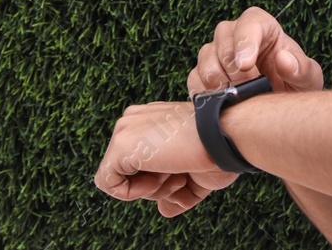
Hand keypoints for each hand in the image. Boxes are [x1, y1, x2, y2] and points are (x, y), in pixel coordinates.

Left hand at [93, 101, 239, 216]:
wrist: (224, 138)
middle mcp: (135, 121)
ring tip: (175, 175)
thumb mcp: (196, 177)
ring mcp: (125, 130)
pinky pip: (108, 182)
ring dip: (149, 189)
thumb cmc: (217, 153)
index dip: (161, 179)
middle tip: (180, 177)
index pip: (139, 161)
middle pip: (128, 170)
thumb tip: (164, 210)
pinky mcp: (119, 145)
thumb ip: (177, 193)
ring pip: (120, 177)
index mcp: (150, 121)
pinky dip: (132, 193)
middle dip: (156, 184)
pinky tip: (157, 180)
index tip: (184, 175)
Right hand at [187, 5, 325, 94]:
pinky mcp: (202, 74)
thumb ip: (301, 69)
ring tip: (235, 98)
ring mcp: (216, 52)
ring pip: (206, 58)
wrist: (278, 105)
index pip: (250, 23)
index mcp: (261, 26)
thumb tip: (283, 60)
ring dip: (218, 81)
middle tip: (247, 89)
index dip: (246, 42)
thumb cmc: (294, 84)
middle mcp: (234, 34)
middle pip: (224, 40)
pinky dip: (204, 92)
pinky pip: (194, 78)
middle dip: (234, 69)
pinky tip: (218, 103)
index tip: (246, 65)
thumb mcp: (308, 79)